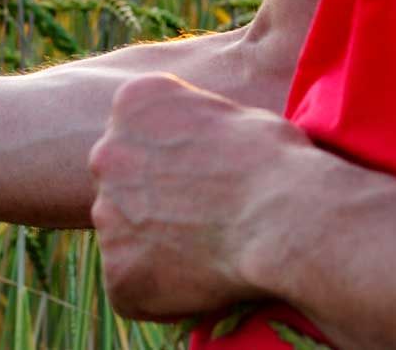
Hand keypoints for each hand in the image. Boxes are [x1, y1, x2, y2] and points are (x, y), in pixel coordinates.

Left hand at [88, 73, 313, 320]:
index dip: (180, 162)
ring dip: (157, 247)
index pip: (142, 134)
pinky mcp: (117, 270)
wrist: (289, 219)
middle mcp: (106, 153)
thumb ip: (196, 126)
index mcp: (133, 102)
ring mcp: (106, 213)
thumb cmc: (281, 164)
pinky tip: (206, 284)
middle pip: (125, 183)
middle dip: (157, 202)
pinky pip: (132, 286)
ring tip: (213, 254)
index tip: (213, 178)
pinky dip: (161, 294)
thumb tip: (200, 146)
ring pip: (126, 236)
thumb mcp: (233, 113)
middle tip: (208, 222)